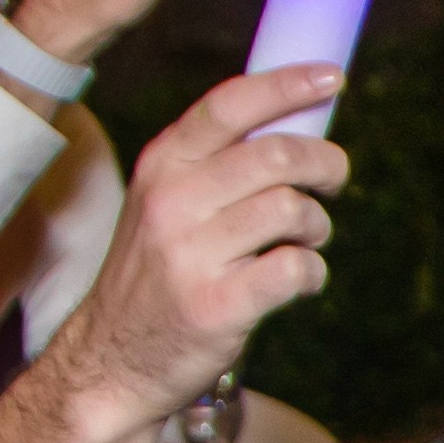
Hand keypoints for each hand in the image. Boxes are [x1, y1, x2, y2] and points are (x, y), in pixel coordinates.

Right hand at [0, 72, 345, 442]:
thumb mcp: (163, 206)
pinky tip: (300, 281)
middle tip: (333, 180)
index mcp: (161, 166)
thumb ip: (214, 167)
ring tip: (304, 241)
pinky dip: (312, 273)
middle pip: (277, 155)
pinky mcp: (216, 304)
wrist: (110, 363)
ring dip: (316, 226)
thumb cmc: (156, 279)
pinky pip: (295, 267)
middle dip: (325, 164)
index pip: (229, 104)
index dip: (287, 85)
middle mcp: (172, 201)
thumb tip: (296, 127)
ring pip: (293, 209)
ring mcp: (191, 253)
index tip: (331, 79)